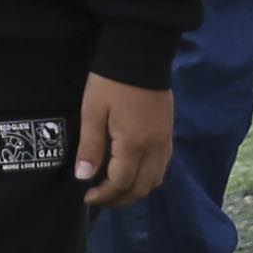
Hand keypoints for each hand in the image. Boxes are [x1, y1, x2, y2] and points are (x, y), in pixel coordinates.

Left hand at [77, 70, 176, 206]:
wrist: (140, 52)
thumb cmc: (111, 82)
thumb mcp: (93, 112)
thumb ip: (90, 147)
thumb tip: (84, 177)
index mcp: (134, 144)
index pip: (121, 183)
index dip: (104, 196)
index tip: (87, 197)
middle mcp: (154, 147)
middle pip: (141, 188)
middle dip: (120, 199)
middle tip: (99, 199)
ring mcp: (164, 140)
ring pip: (156, 179)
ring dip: (136, 190)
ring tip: (115, 189)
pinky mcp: (168, 132)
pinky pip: (162, 166)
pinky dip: (148, 177)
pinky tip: (133, 171)